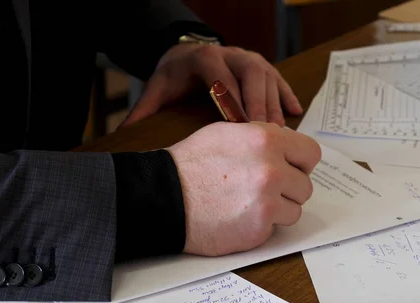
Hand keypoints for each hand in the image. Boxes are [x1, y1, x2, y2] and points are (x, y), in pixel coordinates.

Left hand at [120, 44, 303, 127]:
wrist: (185, 53)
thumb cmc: (174, 75)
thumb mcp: (157, 88)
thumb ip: (144, 109)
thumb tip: (123, 133)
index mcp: (205, 59)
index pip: (221, 79)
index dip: (232, 102)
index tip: (238, 128)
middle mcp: (231, 54)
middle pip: (251, 74)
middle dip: (260, 102)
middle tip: (267, 132)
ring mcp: (248, 58)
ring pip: (267, 76)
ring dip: (275, 102)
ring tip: (281, 132)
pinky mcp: (261, 64)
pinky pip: (278, 77)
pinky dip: (286, 94)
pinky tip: (296, 111)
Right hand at [167, 122, 320, 256]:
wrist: (164, 196)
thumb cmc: (191, 163)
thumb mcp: (227, 132)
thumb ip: (263, 137)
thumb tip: (286, 147)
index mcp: (266, 140)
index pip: (311, 153)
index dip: (300, 162)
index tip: (290, 168)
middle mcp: (272, 170)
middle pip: (305, 185)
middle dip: (288, 188)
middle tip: (263, 189)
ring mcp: (267, 202)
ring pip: (295, 209)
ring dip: (278, 209)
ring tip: (249, 203)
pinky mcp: (259, 228)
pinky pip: (276, 228)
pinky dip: (261, 225)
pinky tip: (239, 216)